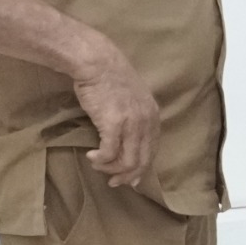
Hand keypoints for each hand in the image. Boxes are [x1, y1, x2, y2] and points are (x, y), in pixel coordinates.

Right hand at [72, 44, 160, 188]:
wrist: (97, 62)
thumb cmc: (109, 79)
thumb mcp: (132, 99)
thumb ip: (135, 119)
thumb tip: (128, 142)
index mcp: (153, 116)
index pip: (152, 151)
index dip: (141, 169)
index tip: (129, 179)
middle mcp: (147, 121)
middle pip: (142, 161)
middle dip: (127, 176)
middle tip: (112, 182)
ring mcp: (132, 123)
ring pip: (127, 161)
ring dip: (111, 169)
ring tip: (97, 165)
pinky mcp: (114, 124)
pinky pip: (109, 153)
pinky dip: (100, 161)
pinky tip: (91, 157)